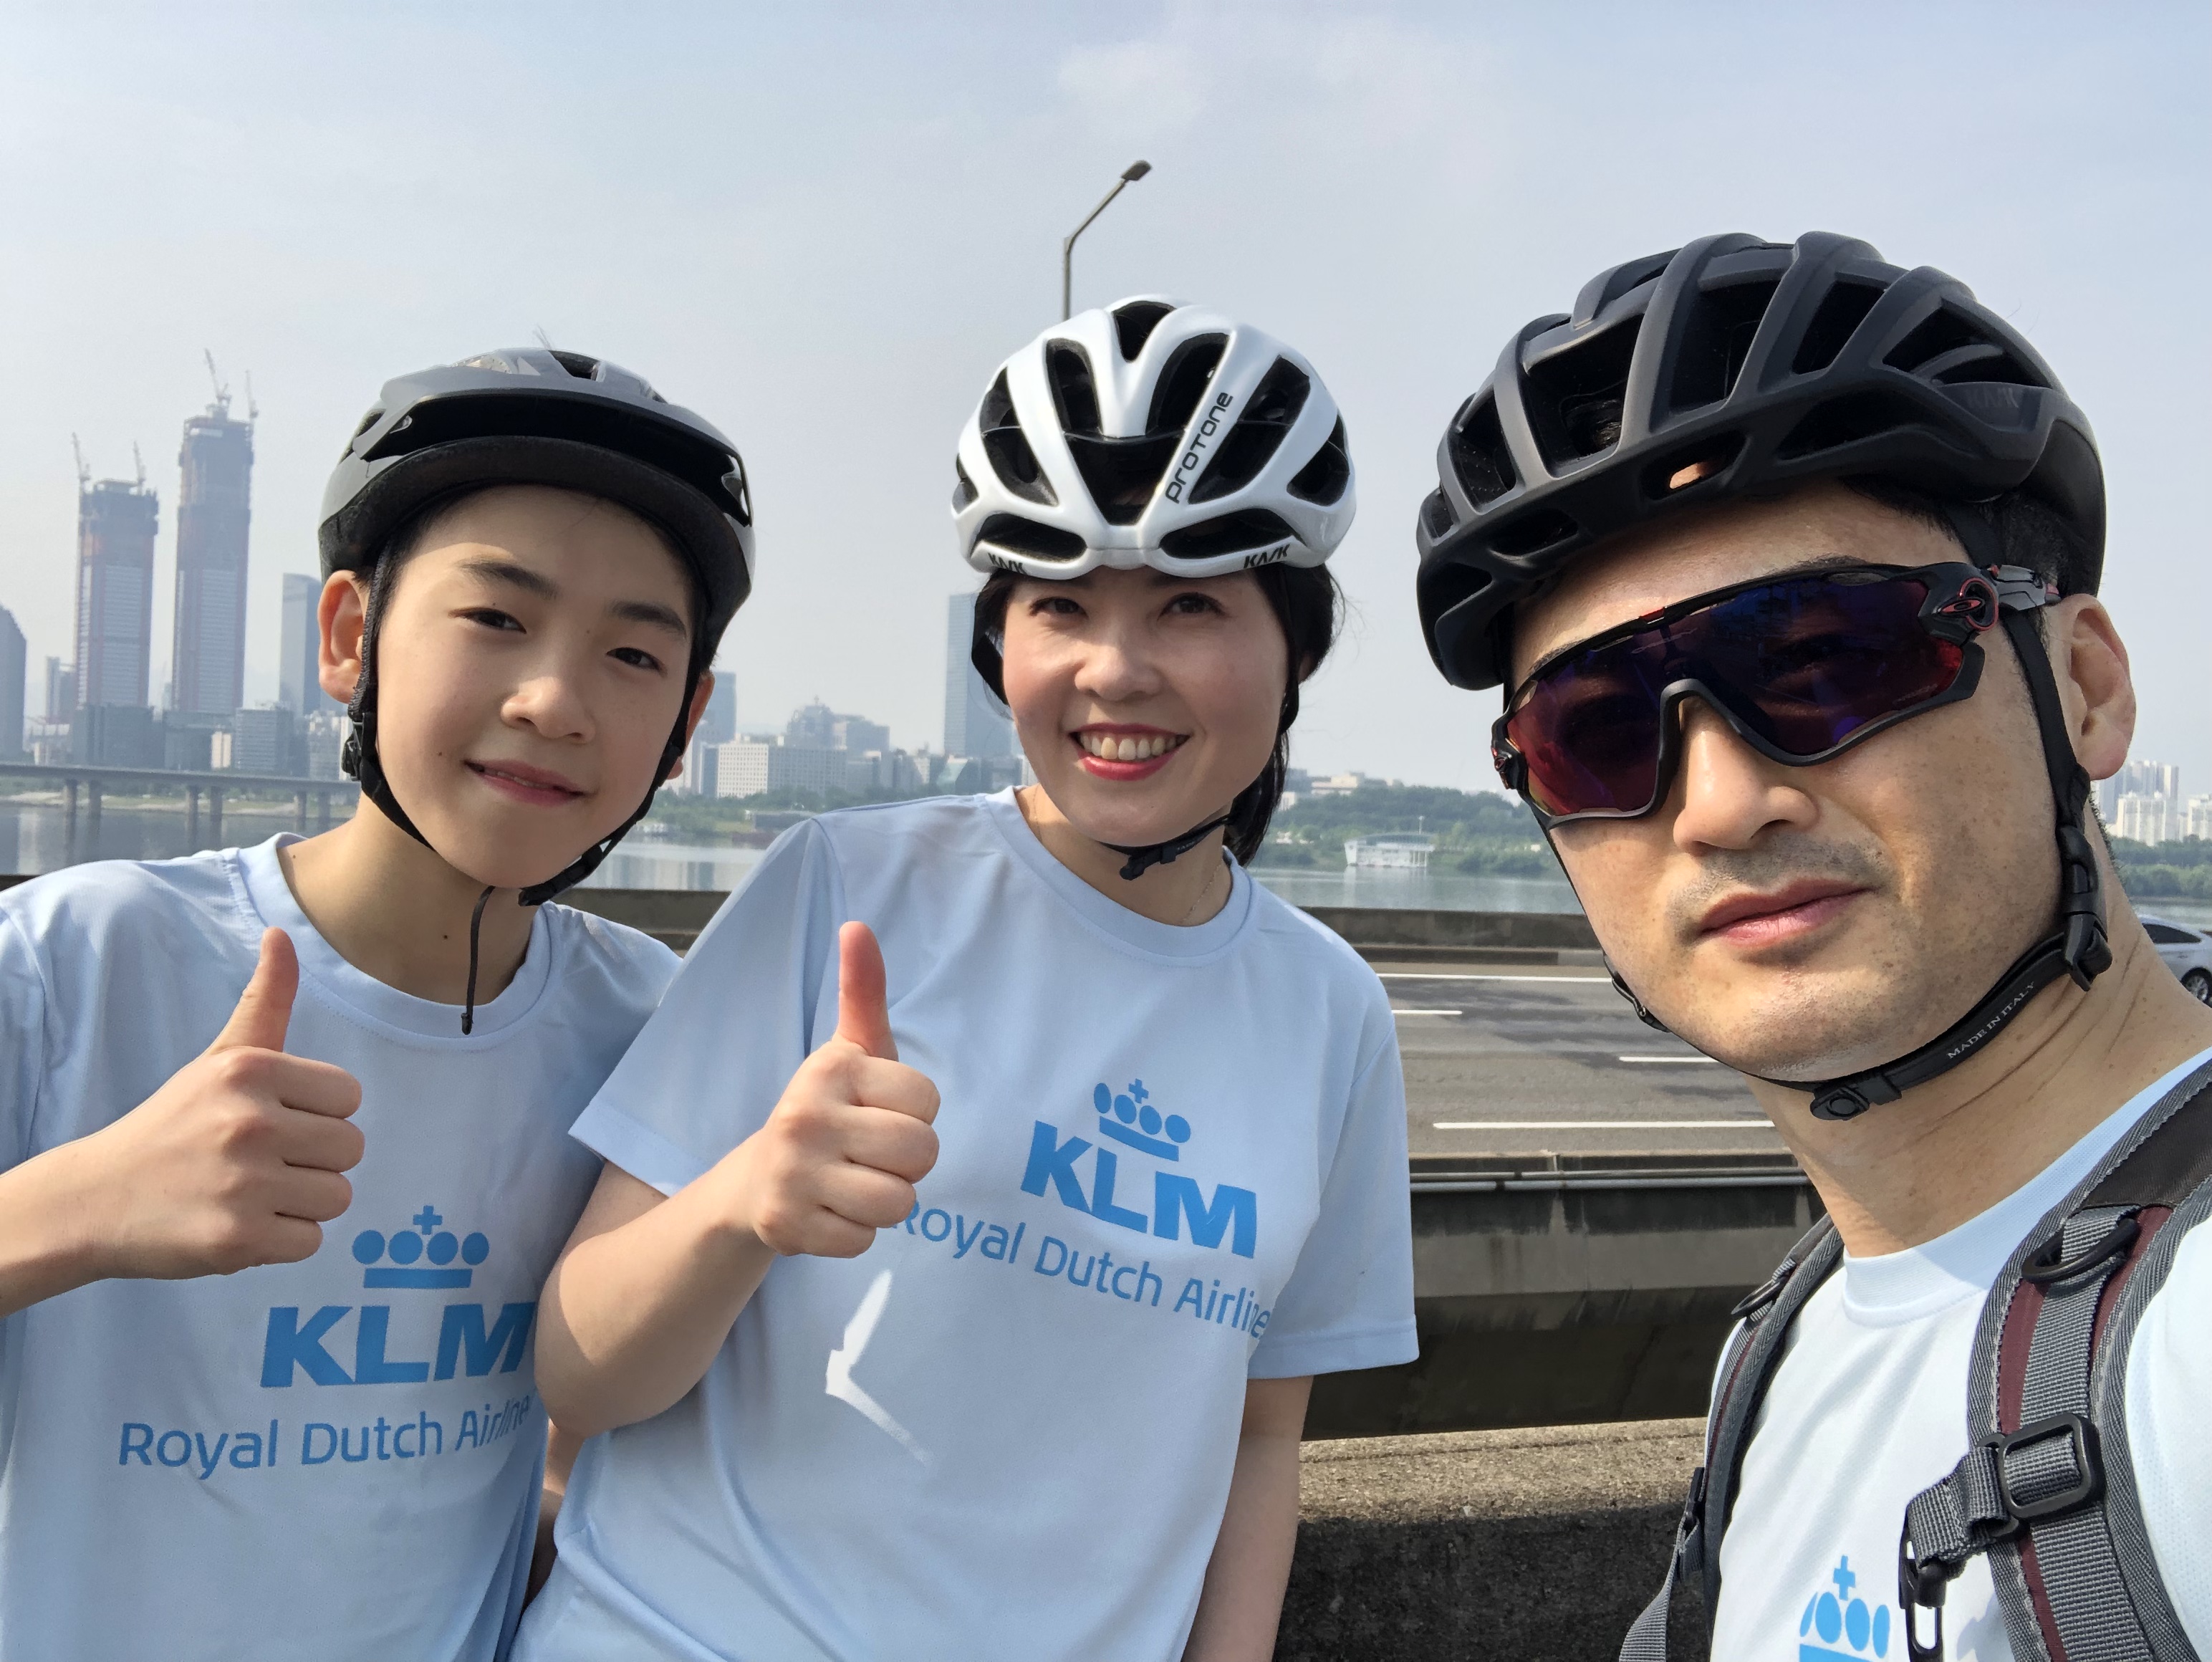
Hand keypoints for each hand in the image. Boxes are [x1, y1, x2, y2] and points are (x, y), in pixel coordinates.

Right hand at [71, 928, 364, 1279]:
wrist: (96, 1199)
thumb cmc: (174, 1124)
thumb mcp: (220, 1056)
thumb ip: (266, 999)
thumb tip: (283, 935)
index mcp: (251, 1071)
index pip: (350, 1097)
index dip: (318, 1115)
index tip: (274, 1121)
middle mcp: (250, 1122)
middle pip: (350, 1149)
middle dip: (314, 1161)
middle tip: (260, 1163)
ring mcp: (243, 1184)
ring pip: (336, 1197)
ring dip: (300, 1203)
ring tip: (250, 1194)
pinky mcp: (237, 1240)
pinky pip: (310, 1242)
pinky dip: (281, 1242)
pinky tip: (240, 1224)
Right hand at [711, 922, 939, 1257]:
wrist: (755, 1182)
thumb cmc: (827, 1111)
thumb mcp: (850, 1052)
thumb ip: (863, 992)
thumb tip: (858, 926)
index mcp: (831, 1069)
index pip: (928, 1103)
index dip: (914, 1115)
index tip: (877, 1113)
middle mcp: (805, 1116)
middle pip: (922, 1153)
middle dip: (906, 1163)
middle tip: (867, 1155)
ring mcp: (793, 1173)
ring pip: (899, 1203)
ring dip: (884, 1201)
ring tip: (851, 1183)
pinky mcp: (786, 1226)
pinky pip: (865, 1240)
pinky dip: (854, 1233)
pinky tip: (828, 1211)